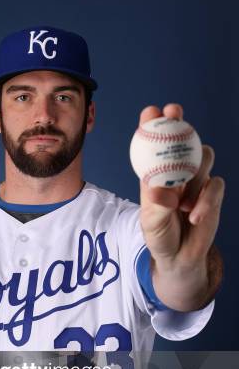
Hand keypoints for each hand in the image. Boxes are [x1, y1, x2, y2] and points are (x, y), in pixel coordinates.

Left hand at [139, 103, 224, 267]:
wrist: (180, 257)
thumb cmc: (160, 237)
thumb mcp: (153, 223)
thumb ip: (158, 206)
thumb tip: (162, 190)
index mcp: (155, 173)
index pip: (154, 143)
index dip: (154, 124)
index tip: (152, 112)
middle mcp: (177, 171)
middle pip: (183, 138)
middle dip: (179, 122)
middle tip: (175, 114)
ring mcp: (197, 180)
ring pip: (202, 157)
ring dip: (194, 175)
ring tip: (183, 204)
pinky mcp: (213, 193)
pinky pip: (216, 184)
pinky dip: (206, 199)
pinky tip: (195, 215)